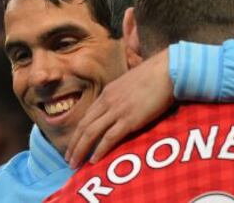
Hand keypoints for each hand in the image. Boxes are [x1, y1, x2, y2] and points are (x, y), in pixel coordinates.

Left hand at [65, 49, 173, 167]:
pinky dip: (100, 150)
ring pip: (91, 132)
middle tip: (68, 159)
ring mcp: (117, 111)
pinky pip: (110, 137)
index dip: (77, 133)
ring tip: (75, 164)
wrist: (165, 71)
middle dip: (74, 144)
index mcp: (107, 93)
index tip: (73, 144)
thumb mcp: (128, 84)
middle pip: (84, 126)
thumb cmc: (152, 77)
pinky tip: (94, 160)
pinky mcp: (129, 119)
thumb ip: (120, 96)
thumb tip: (119, 107)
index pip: (87, 116)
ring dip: (81, 150)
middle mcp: (108, 102)